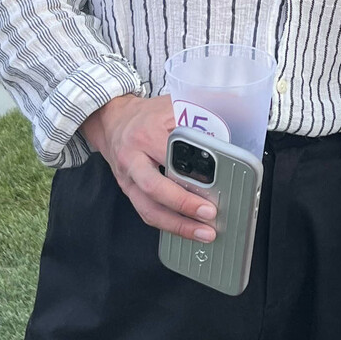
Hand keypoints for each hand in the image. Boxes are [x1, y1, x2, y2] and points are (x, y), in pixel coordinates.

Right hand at [81, 93, 218, 236]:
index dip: (191, 172)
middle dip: (184, 204)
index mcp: (146, 135)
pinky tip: (187, 231)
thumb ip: (197, 117)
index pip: (170, 156)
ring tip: (203, 233)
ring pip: (149, 209)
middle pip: (155, 188)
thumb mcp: (171, 106)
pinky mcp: (128, 192)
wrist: (111, 121)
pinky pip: (147, 213)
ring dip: (177, 226)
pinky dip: (168, 225)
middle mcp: (133, 159)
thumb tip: (230, 127)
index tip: (215, 182)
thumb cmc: (145, 115)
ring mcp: (128, 179)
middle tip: (210, 214)